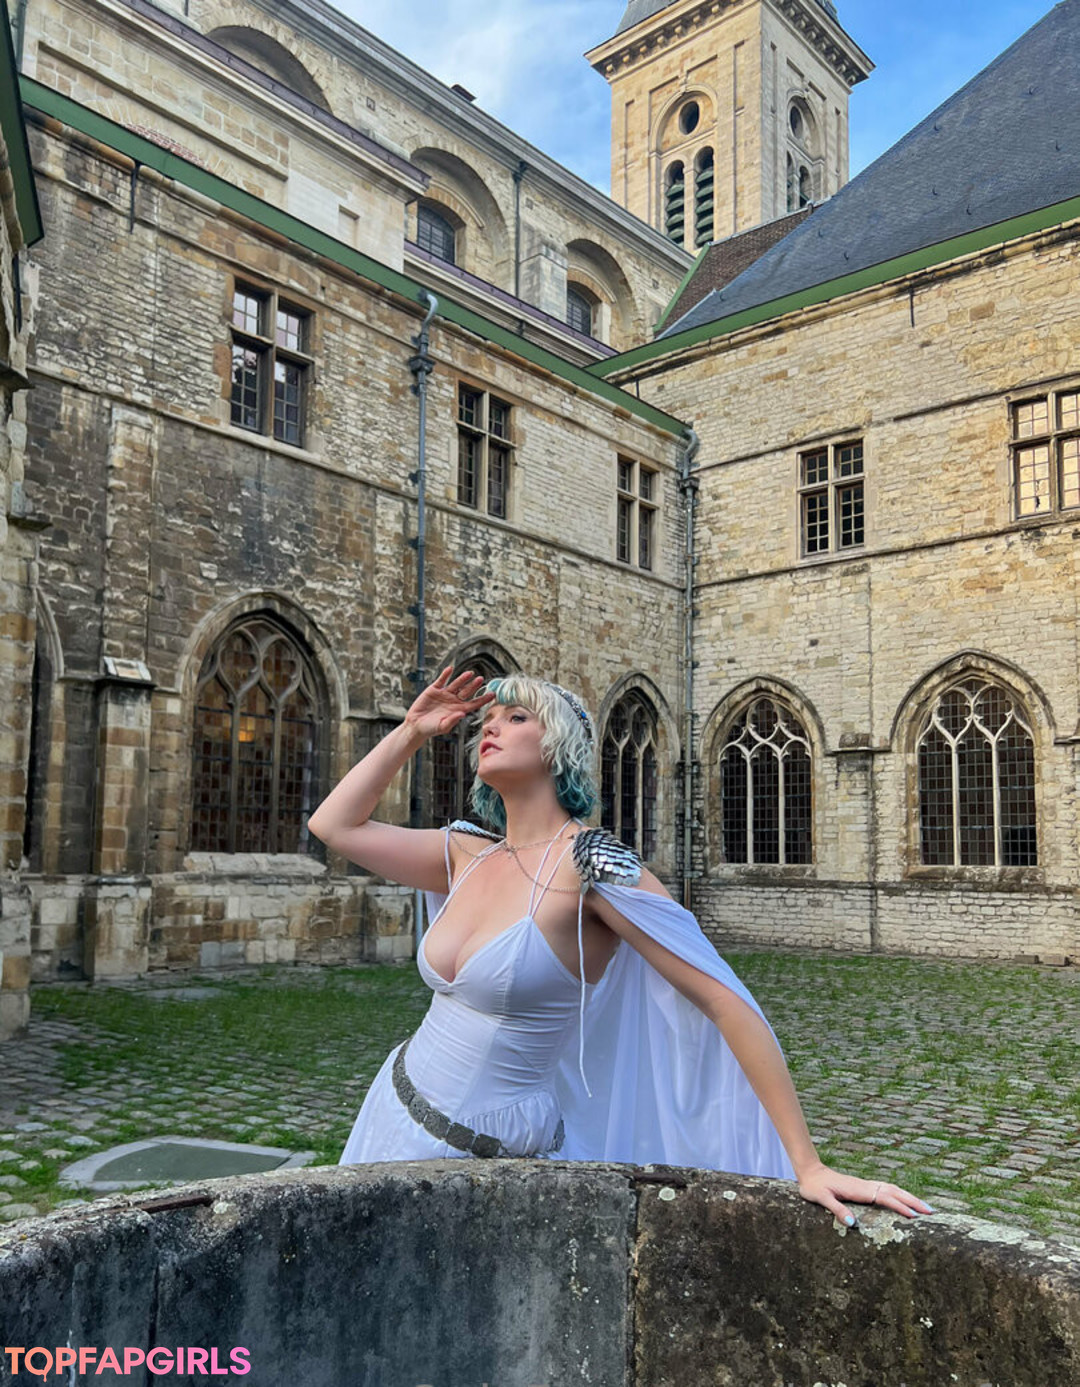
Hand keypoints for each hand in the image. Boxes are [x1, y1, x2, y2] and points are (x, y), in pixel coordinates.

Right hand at [404, 665, 496, 739]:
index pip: (474, 703)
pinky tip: (450, 669)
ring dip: (462, 679)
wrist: (416, 724)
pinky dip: (445, 675)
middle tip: (481, 679)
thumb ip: (452, 720)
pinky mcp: (434, 690)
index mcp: (459, 710)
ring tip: (470, 673)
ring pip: (456, 684)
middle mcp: (454, 700)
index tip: (493, 694)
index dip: (483, 699)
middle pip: (467, 691)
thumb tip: (462, 714)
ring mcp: (444, 694)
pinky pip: (441, 680)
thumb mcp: (442, 727)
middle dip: (473, 686)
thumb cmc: (431, 729)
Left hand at [795, 1161, 934, 1225]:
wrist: (810, 1172)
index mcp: (859, 1190)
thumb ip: (836, 1209)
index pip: (885, 1197)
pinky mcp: (865, 1187)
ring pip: (893, 1189)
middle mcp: (866, 1186)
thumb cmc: (815, 1187)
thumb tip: (852, 1223)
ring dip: (910, 1197)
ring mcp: (866, 1185)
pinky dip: (900, 1195)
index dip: (900, 1206)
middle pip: (894, 1192)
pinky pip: (887, 1190)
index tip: (915, 1216)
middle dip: (913, 1201)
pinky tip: (906, 1201)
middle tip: (931, 1212)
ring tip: (926, 1208)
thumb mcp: (821, 1199)